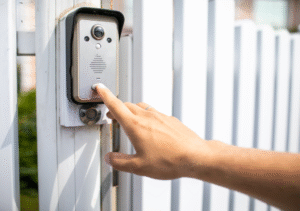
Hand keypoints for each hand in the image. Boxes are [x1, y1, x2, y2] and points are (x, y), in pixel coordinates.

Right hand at [94, 85, 214, 179]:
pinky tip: (150, 128)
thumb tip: (110, 158)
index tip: (99, 88)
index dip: (105, 95)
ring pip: (141, 107)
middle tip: (111, 115)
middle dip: (116, 108)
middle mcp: (147, 117)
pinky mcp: (170, 119)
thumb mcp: (139, 166)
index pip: (115, 105)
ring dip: (131, 111)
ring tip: (130, 121)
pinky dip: (146, 116)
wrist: (195, 156)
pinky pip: (154, 112)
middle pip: (127, 105)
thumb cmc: (170, 160)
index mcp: (135, 126)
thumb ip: (120, 162)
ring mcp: (160, 116)